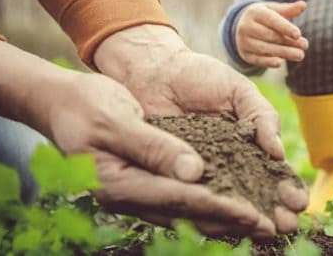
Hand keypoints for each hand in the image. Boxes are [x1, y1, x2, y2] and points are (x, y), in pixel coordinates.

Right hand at [44, 72, 276, 237]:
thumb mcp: (116, 120)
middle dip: (233, 222)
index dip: (221, 207)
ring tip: (261, 224)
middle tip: (271, 229)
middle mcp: (130, 196)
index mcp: (120, 184)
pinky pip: (183, 200)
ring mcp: (137, 193)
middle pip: (190, 214)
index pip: (180, 199)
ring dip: (226, 218)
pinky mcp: (145, 184)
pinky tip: (234, 205)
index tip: (255, 215)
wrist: (61, 103)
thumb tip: (194, 173)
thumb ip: (153, 147)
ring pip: (189, 211)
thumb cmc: (85, 105)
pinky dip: (210, 204)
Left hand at [94, 24, 307, 232]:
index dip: (287, 188)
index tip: (298, 201)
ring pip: (227, 202)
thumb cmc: (200, 76)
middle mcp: (227, 165)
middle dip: (273, 212)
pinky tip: (223, 220)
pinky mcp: (173, 177)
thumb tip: (279, 154)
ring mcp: (200, 174)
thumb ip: (262, 117)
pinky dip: (207, 210)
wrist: (154, 70)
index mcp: (249, 145)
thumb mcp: (239, 91)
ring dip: (245, 218)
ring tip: (262, 230)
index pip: (273, 173)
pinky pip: (191, 197)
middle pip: (255, 195)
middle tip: (286, 225)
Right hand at [235, 1, 308, 67]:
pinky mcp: (245, 54)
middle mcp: (246, 26)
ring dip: (283, 52)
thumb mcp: (273, 10)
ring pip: (265, 48)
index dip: (285, 28)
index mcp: (255, 12)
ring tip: (300, 55)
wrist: (241, 26)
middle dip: (288, 41)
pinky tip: (279, 63)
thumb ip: (288, 9)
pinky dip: (268, 62)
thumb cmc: (263, 17)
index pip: (272, 20)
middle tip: (305, 45)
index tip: (298, 34)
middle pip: (270, 36)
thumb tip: (303, 5)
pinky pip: (257, 59)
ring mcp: (244, 41)